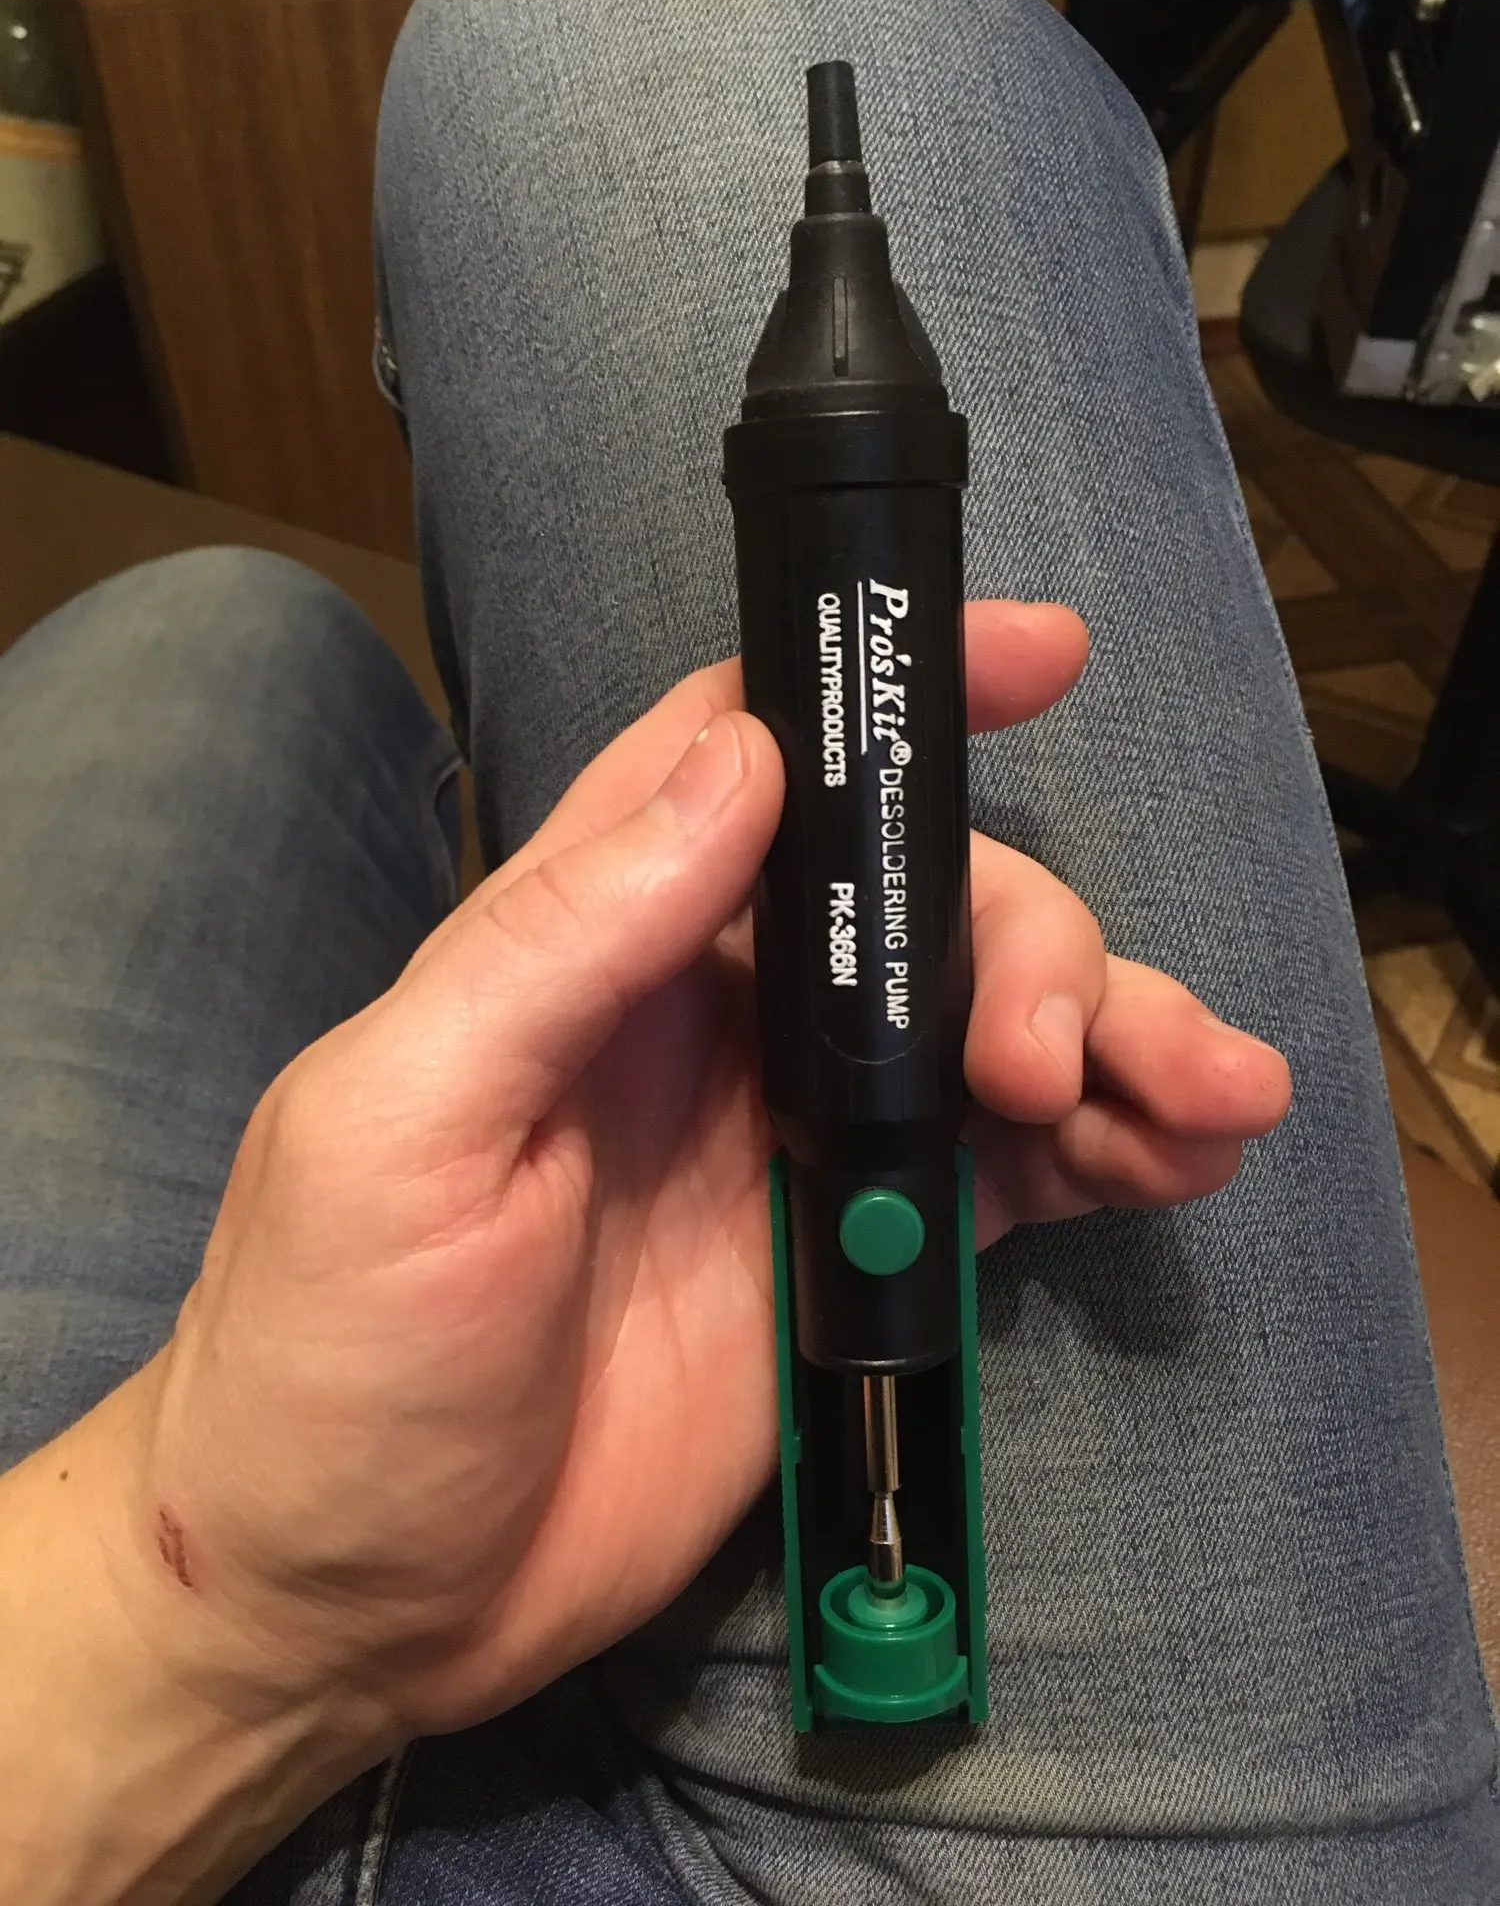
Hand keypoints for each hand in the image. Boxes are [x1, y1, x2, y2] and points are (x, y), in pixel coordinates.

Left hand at [108, 602, 1289, 1747]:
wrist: (354, 1601)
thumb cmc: (329, 1350)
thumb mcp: (407, 1122)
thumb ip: (566, 937)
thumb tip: (745, 761)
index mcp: (590, 942)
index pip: (751, 761)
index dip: (888, 698)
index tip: (1044, 654)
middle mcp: (709, 1016)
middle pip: (918, 903)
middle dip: (1029, 939)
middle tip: (1045, 1057)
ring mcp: (793, 1141)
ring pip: (990, 1030)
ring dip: (1118, 1034)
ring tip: (1216, 1096)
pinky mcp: (854, 1261)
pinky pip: (1009, 1176)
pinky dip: (1112, 1152)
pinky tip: (1191, 1157)